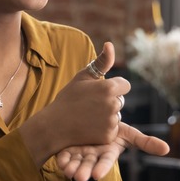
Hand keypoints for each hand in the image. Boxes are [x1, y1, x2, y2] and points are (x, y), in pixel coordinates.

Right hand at [19, 42, 127, 166]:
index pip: (125, 85)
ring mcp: (111, 121)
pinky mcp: (109, 136)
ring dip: (107, 115)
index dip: (114, 87)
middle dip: (110, 101)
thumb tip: (110, 44)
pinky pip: (112, 129)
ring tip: (88, 115)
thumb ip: (101, 62)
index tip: (99, 91)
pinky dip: (104, 129)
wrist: (54, 125)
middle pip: (121, 100)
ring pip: (116, 115)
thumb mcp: (83, 76)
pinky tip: (89, 126)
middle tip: (90, 104)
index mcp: (109, 87)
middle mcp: (113, 104)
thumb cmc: (68, 98)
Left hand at [56, 122, 169, 180]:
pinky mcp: (68, 149)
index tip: (97, 176)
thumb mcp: (128, 133)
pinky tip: (60, 161)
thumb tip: (167, 149)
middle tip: (79, 177)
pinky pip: (64, 156)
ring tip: (68, 171)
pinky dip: (63, 159)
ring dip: (72, 168)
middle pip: (89, 165)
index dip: (102, 168)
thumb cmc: (112, 128)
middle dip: (84, 171)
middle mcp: (94, 154)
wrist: (92, 119)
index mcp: (108, 151)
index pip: (106, 161)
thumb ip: (145, 142)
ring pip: (76, 163)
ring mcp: (81, 153)